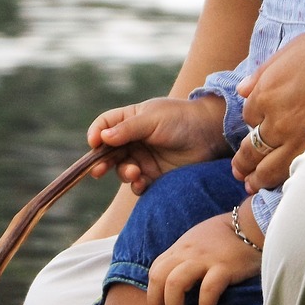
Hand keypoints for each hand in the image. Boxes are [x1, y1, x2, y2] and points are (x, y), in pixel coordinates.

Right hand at [86, 96, 227, 194]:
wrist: (211, 135)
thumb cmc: (181, 119)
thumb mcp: (152, 119)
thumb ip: (127, 129)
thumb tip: (102, 137)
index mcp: (130, 120)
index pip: (104, 125)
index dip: (96, 134)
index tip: (94, 144)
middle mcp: (133, 139)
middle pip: (108, 152)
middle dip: (102, 161)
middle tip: (99, 170)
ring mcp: (144, 158)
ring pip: (122, 169)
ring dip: (123, 173)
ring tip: (134, 172)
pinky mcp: (155, 175)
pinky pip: (138, 184)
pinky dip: (136, 185)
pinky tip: (141, 183)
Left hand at [147, 209, 261, 304]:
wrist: (251, 225)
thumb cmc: (224, 236)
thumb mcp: (197, 241)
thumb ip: (185, 257)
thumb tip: (177, 282)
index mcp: (180, 248)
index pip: (155, 271)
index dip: (153, 294)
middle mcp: (187, 253)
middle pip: (159, 278)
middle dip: (157, 303)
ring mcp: (204, 259)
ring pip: (176, 283)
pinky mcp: (224, 267)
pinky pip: (208, 290)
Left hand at [233, 0, 304, 191]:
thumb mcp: (289, 52)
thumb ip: (262, 75)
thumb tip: (242, 91)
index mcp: (266, 93)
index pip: (249, 118)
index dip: (254, 122)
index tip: (259, 126)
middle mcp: (279, 120)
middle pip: (252, 148)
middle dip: (244, 161)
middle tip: (240, 171)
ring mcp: (302, 138)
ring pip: (270, 168)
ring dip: (257, 178)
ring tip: (251, 184)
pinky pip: (297, 172)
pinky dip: (286, 181)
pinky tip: (283, 186)